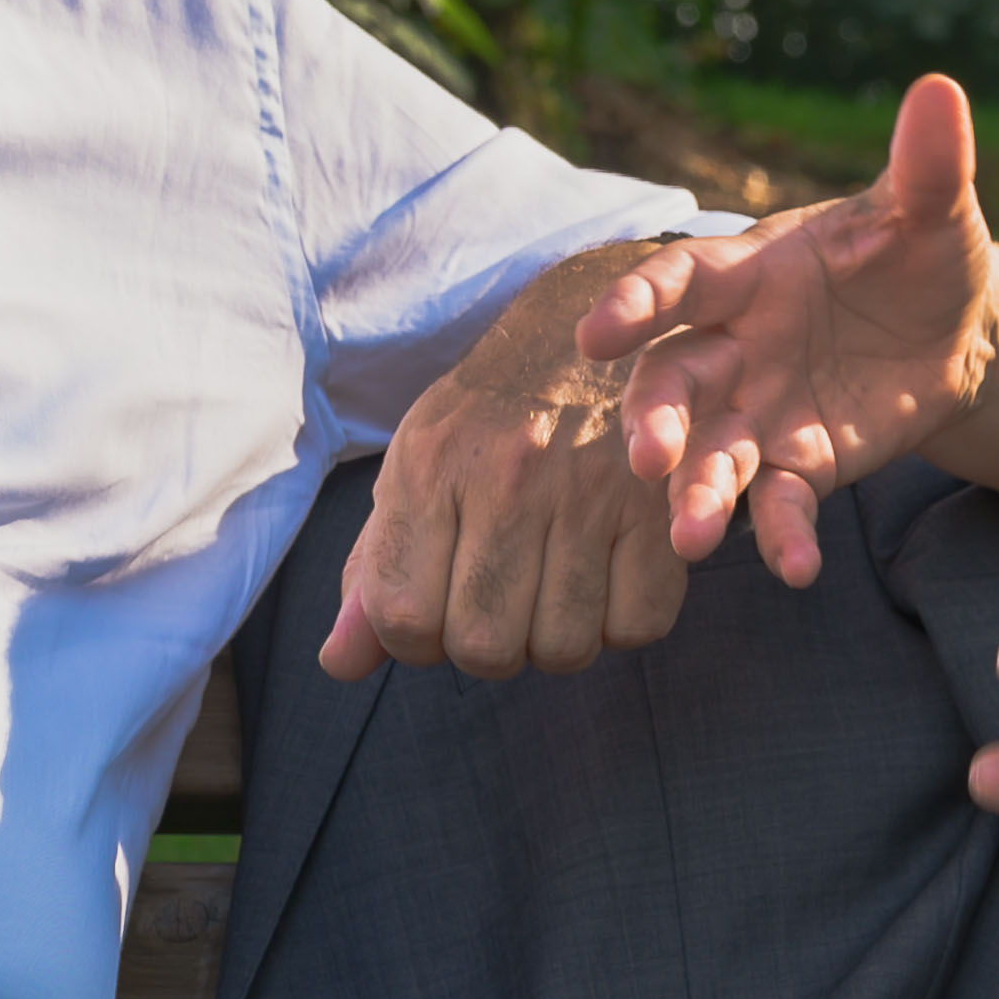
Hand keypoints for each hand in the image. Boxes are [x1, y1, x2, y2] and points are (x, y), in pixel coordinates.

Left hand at [320, 241, 691, 679]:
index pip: (402, 616)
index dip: (413, 640)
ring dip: (554, 639)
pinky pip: (639, 624)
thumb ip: (373, 569)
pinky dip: (621, 622)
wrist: (582, 335)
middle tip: (497, 608)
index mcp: (431, 468)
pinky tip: (603, 582)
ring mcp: (590, 491)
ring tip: (550, 592)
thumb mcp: (413, 472)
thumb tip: (340, 663)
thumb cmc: (483, 424)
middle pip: (484, 647)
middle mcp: (508, 477)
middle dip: (486, 648)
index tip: (434, 611)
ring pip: (564, 646)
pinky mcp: (658, 504)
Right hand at [583, 75, 998, 585]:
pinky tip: (796, 569)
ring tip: (692, 537)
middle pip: (673, 380)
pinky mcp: (800, 461)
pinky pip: (779, 502)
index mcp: (749, 271)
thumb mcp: (930, 209)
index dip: (637, 304)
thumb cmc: (917, 251)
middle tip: (645, 456)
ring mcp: (760, 408)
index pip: (680, 282)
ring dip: (695, 491)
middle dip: (653, 417)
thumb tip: (941, 87)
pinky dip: (781, 533)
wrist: (951, 327)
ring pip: (709, 451)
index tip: (594, 337)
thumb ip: (926, 163)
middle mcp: (736, 343)